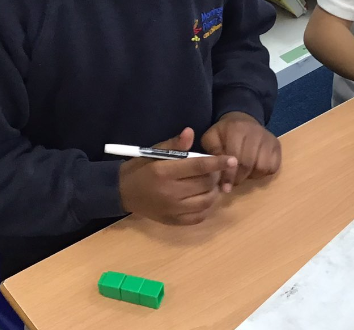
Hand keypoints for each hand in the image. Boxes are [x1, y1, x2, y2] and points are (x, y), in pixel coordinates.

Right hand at [119, 128, 236, 225]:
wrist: (121, 192)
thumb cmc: (139, 169)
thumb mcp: (153, 152)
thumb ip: (174, 144)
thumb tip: (190, 132)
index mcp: (164, 172)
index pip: (198, 167)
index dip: (217, 163)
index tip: (232, 159)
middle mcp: (169, 192)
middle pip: (205, 184)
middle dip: (216, 176)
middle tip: (215, 170)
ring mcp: (172, 210)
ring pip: (206, 201)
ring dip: (214, 191)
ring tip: (211, 184)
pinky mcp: (173, 222)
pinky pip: (198, 217)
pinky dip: (206, 207)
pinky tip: (203, 198)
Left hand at [201, 112, 280, 187]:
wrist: (242, 119)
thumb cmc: (224, 133)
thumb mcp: (212, 138)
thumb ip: (213, 154)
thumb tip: (218, 172)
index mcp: (237, 129)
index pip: (234, 157)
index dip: (229, 175)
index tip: (225, 187)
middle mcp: (255, 132)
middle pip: (249, 163)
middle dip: (240, 177)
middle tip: (234, 182)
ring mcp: (268, 138)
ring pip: (262, 166)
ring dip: (252, 175)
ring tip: (244, 173)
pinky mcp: (277, 145)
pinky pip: (273, 166)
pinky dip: (264, 173)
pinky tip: (254, 169)